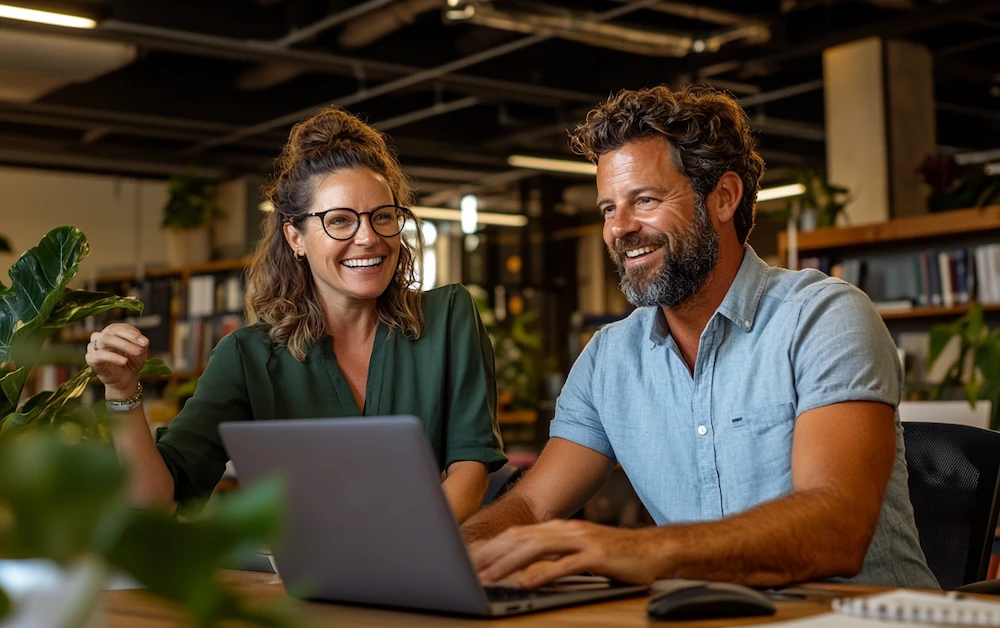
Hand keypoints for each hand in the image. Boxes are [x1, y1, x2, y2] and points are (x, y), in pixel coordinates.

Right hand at [85, 323, 147, 398]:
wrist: (125, 379)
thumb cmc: (131, 362)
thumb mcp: (140, 351)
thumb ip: (142, 344)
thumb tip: (143, 341)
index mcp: (112, 331)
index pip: (120, 328)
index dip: (133, 334)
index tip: (145, 342)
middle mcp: (100, 336)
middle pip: (112, 332)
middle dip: (129, 339)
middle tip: (141, 348)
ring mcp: (93, 347)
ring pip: (105, 340)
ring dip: (123, 345)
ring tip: (137, 353)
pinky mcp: (91, 359)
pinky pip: (100, 355)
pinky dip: (113, 357)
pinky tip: (124, 361)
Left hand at [470, 519, 661, 588]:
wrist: (656, 550)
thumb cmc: (617, 556)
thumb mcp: (579, 553)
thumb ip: (553, 557)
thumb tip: (524, 569)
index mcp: (559, 528)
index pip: (517, 534)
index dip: (492, 546)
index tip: (471, 560)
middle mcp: (567, 529)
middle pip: (521, 537)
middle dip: (492, 553)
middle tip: (469, 569)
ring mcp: (582, 540)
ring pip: (537, 548)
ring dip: (509, 563)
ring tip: (489, 576)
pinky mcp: (597, 554)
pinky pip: (565, 564)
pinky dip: (543, 573)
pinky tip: (526, 582)